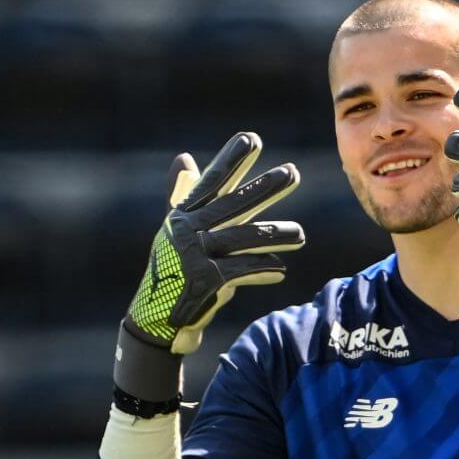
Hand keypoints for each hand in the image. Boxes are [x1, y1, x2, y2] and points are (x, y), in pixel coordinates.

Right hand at [124, 132, 304, 354]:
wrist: (157, 319)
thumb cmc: (172, 270)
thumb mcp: (173, 230)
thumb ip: (181, 195)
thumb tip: (184, 158)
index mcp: (183, 215)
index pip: (212, 181)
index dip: (232, 159)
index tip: (252, 138)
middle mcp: (188, 230)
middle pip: (234, 203)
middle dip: (265, 187)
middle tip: (293, 172)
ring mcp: (195, 254)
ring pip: (245, 238)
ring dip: (276, 235)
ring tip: (301, 235)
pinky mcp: (205, 280)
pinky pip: (242, 271)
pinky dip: (262, 269)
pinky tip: (281, 269)